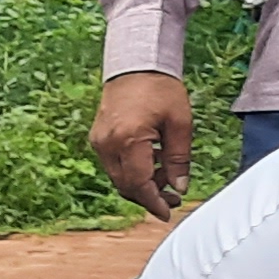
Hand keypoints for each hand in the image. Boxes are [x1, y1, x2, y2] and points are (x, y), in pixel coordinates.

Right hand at [91, 71, 195, 218]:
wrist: (136, 65)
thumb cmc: (161, 90)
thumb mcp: (180, 124)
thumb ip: (179, 159)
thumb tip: (179, 187)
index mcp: (129, 139)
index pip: (139, 184)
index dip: (154, 202)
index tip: (168, 212)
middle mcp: (108, 143)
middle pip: (126, 185)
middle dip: (150, 196)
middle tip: (174, 198)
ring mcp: (100, 141)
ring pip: (119, 177)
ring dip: (142, 184)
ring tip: (168, 178)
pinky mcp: (98, 138)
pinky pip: (115, 164)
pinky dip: (133, 171)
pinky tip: (155, 164)